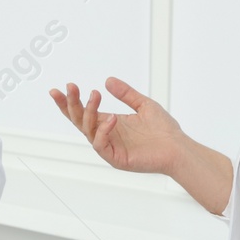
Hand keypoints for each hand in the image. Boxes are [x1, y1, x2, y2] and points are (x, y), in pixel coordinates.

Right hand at [47, 78, 186, 175]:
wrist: (178, 148)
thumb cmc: (164, 130)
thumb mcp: (143, 104)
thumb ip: (126, 93)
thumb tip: (108, 80)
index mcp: (109, 124)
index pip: (83, 112)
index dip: (70, 102)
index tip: (61, 88)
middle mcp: (106, 135)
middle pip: (79, 120)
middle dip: (71, 104)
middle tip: (71, 87)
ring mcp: (110, 148)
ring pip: (88, 131)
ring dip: (88, 112)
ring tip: (94, 95)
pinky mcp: (116, 158)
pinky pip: (101, 145)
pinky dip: (103, 131)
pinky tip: (111, 118)